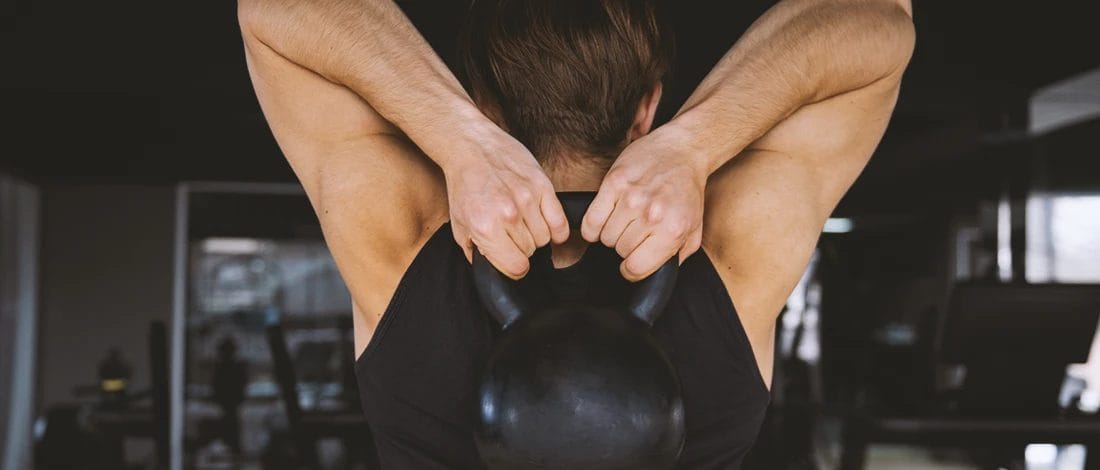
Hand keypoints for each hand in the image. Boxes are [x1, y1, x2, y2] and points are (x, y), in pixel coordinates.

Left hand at [443, 126, 568, 278]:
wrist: (471, 147)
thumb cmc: (464, 185)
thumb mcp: (459, 225)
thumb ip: (475, 252)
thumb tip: (491, 270)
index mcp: (486, 229)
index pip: (517, 268)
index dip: (514, 267)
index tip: (511, 259)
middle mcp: (508, 216)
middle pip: (531, 252)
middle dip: (522, 247)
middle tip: (511, 234)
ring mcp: (528, 199)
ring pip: (546, 238)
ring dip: (536, 235)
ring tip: (524, 222)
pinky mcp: (542, 185)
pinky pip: (560, 222)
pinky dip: (556, 228)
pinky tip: (546, 224)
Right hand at [581, 131, 706, 281]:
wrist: (682, 150)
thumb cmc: (687, 190)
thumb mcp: (694, 228)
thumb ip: (679, 255)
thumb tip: (658, 274)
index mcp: (672, 230)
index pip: (635, 268)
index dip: (631, 270)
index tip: (632, 263)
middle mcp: (651, 215)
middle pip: (619, 251)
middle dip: (625, 246)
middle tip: (634, 232)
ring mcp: (630, 198)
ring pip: (604, 237)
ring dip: (610, 234)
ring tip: (623, 221)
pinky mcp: (614, 183)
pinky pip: (591, 220)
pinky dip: (593, 226)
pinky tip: (604, 220)